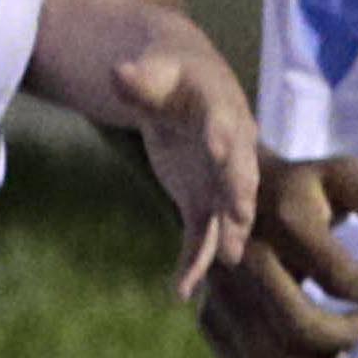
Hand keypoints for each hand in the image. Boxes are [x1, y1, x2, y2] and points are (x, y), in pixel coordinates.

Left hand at [91, 20, 266, 304]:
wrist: (180, 87)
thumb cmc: (167, 69)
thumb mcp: (151, 66)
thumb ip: (139, 77)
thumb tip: (119, 74)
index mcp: (223, 109)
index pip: (226, 126)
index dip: (224, 142)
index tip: (219, 152)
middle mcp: (232, 149)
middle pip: (238, 176)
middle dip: (238, 198)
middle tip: (239, 220)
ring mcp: (219, 179)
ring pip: (227, 213)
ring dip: (226, 238)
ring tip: (226, 261)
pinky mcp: (203, 202)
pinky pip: (202, 236)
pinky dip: (193, 262)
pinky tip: (181, 291)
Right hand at [192, 152, 357, 357]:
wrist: (229, 195)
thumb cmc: (300, 190)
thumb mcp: (342, 177)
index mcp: (286, 222)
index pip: (339, 277)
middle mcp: (245, 259)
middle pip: (298, 326)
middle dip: (344, 337)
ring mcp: (221, 293)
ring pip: (270, 357)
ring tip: (337, 350)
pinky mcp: (208, 318)